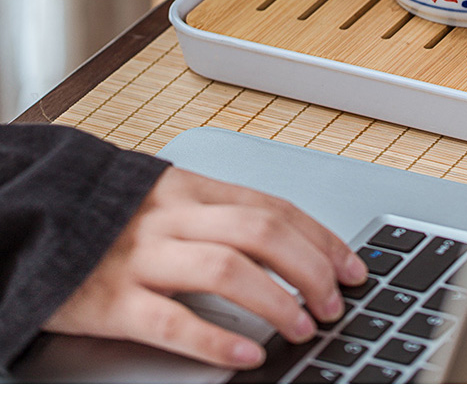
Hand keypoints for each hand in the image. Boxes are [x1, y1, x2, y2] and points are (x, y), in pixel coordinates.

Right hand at [43, 166, 367, 368]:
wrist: (34, 218)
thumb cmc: (110, 215)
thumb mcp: (169, 199)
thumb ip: (221, 214)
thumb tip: (289, 242)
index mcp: (193, 189)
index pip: (273, 207)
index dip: (320, 238)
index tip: (352, 266)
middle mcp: (174, 216)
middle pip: (261, 232)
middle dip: (310, 267)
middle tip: (335, 301)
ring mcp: (143, 256)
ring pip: (226, 270)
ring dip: (276, 300)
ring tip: (303, 327)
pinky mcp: (112, 300)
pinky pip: (172, 321)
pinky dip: (216, 341)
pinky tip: (247, 355)